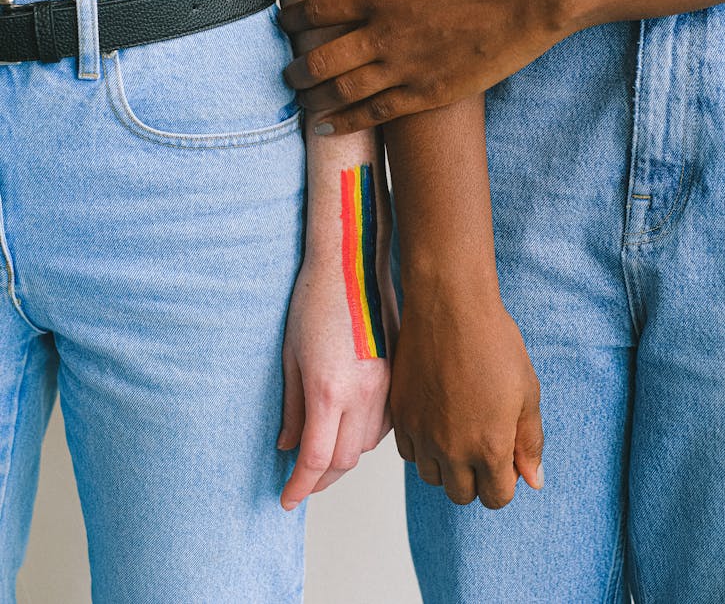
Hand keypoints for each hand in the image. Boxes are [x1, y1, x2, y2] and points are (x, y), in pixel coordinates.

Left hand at [278, 256, 395, 510]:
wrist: (352, 263)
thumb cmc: (315, 300)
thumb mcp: (291, 354)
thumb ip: (291, 406)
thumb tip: (287, 446)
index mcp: (329, 389)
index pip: (317, 459)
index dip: (300, 486)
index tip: (287, 499)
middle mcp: (364, 392)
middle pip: (346, 460)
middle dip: (322, 477)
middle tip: (302, 480)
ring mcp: (388, 383)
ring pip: (369, 444)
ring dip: (345, 456)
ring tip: (324, 453)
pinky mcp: (400, 373)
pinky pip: (387, 422)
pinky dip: (367, 434)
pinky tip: (350, 426)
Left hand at [280, 0, 566, 131]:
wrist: (524, 1)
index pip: (319, 9)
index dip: (295, 19)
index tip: (285, 26)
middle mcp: (383, 34)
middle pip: (322, 58)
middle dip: (297, 69)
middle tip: (287, 75)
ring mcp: (404, 67)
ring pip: (342, 90)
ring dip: (315, 99)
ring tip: (302, 103)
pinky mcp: (426, 93)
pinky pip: (376, 113)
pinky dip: (346, 122)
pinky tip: (327, 127)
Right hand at [392, 284, 543, 507]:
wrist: (449, 305)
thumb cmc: (493, 342)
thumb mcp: (527, 391)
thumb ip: (530, 441)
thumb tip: (534, 479)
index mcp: (490, 447)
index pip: (497, 498)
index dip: (506, 481)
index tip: (507, 456)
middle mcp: (452, 448)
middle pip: (462, 494)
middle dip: (477, 477)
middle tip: (484, 441)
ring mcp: (421, 432)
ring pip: (432, 476)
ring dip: (448, 464)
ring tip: (459, 429)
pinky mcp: (400, 414)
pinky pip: (409, 452)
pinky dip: (423, 445)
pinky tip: (437, 418)